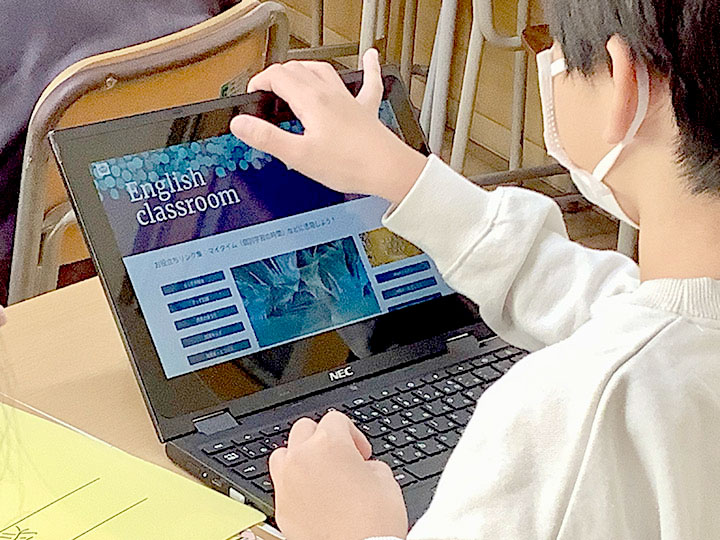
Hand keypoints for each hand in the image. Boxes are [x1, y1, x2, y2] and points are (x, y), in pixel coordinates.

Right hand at [230, 50, 427, 203]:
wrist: (387, 169)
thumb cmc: (349, 164)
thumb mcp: (299, 156)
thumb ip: (267, 139)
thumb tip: (241, 125)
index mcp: (312, 101)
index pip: (278, 77)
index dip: (261, 82)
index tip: (253, 93)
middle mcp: (331, 94)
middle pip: (299, 70)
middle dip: (279, 75)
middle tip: (269, 89)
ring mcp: (350, 100)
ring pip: (325, 71)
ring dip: (307, 69)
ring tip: (297, 73)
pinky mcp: (366, 111)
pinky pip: (369, 82)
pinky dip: (368, 67)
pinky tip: (371, 57)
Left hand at [269, 411, 407, 539]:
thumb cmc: (374, 523)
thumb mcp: (386, 478)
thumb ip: (369, 461)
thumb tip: (361, 466)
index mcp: (329, 444)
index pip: (335, 419)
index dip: (353, 435)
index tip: (361, 452)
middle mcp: (303, 458)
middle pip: (305, 429)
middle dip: (323, 439)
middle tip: (341, 458)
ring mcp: (287, 483)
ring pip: (284, 453)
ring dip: (301, 457)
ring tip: (319, 473)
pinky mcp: (281, 508)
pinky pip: (282, 484)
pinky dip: (294, 484)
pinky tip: (312, 497)